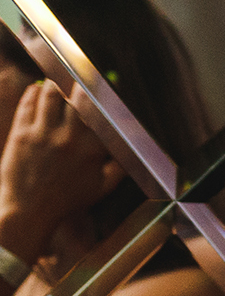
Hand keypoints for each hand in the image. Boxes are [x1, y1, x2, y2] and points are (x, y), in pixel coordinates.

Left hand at [0, 80, 123, 260]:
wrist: (30, 211)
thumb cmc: (67, 201)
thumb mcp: (102, 188)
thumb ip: (120, 168)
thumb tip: (132, 150)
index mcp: (92, 150)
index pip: (103, 115)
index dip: (104, 102)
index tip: (104, 95)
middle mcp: (70, 138)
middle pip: (78, 98)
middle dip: (79, 87)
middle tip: (78, 85)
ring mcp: (44, 134)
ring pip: (51, 94)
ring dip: (55, 85)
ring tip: (56, 84)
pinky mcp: (22, 134)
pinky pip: (29, 103)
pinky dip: (34, 93)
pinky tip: (37, 92)